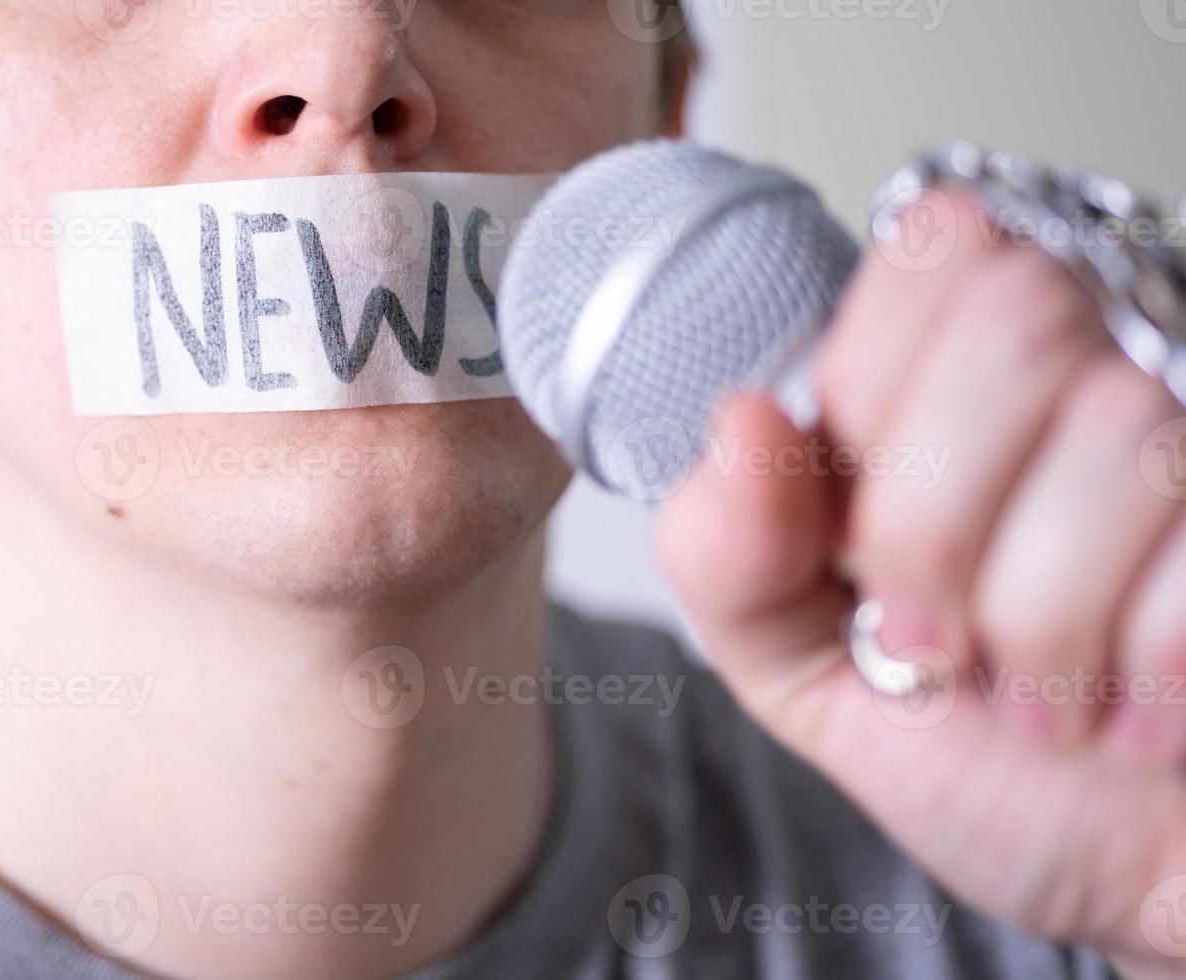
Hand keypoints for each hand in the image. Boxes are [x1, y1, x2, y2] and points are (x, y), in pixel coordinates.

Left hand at [654, 188, 1185, 978]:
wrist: (1141, 886)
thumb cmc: (988, 770)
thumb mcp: (806, 669)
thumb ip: (729, 555)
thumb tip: (742, 421)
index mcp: (968, 378)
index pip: (924, 256)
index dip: (872, 410)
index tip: (860, 538)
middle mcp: (1115, 366)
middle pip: (1015, 322)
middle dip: (937, 527)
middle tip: (937, 636)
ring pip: (1121, 428)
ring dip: (1045, 622)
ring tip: (1042, 693)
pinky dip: (1148, 672)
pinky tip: (1138, 711)